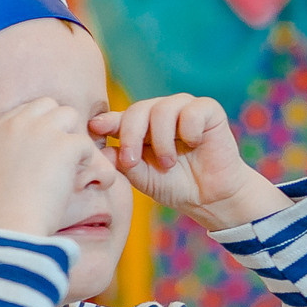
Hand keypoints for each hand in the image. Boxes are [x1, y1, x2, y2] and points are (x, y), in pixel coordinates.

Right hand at [0, 99, 119, 238]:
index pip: (29, 110)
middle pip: (53, 107)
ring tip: (80, 171)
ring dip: (78, 142)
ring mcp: (41, 131)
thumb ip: (13, 155)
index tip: (51, 151)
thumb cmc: (3, 214)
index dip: (45, 127)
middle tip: (69, 159)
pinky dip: (97, 167)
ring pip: (73, 118)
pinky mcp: (64, 145)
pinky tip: (96, 186)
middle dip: (64, 128)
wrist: (8, 226)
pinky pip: (89, 146)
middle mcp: (17, 124)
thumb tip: (39, 155)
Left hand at [87, 96, 288, 230]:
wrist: (210, 197)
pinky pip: (192, 111)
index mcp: (142, 127)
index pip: (121, 117)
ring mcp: (184, 109)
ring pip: (163, 109)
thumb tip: (103, 149)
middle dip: (131, 135)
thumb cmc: (175, 185)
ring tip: (168, 163)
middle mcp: (161, 113)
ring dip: (162, 140)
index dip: (107, 121)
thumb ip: (122, 162)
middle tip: (133, 161)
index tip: (96, 128)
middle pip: (138, 109)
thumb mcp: (142, 177)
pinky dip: (189, 130)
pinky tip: (194, 144)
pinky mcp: (208, 111)